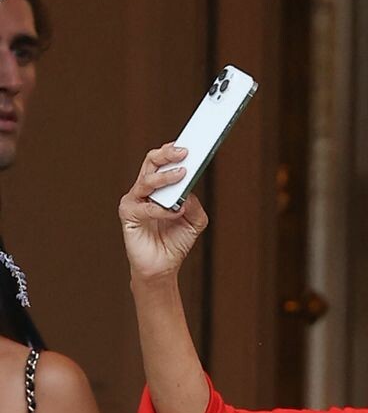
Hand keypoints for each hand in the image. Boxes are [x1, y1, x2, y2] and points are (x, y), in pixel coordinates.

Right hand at [119, 145, 208, 282]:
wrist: (162, 267)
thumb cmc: (175, 242)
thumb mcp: (194, 222)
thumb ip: (194, 205)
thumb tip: (188, 191)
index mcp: (158, 187)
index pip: (162, 161)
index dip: (172, 151)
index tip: (189, 144)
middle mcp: (144, 190)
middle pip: (151, 162)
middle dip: (167, 154)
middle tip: (184, 152)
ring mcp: (134, 200)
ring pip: (147, 180)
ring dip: (166, 177)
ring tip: (182, 174)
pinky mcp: (128, 215)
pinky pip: (146, 207)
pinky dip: (162, 209)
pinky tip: (175, 212)